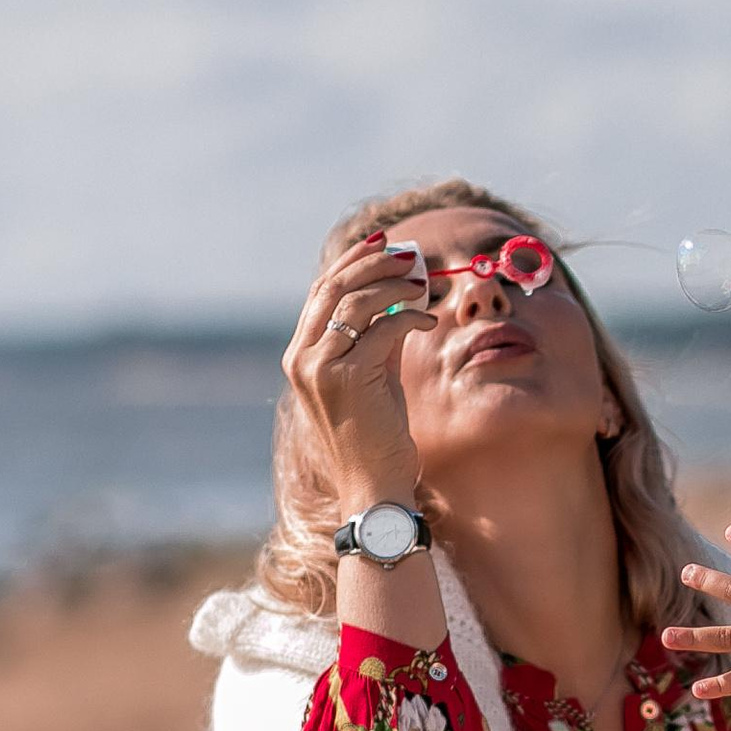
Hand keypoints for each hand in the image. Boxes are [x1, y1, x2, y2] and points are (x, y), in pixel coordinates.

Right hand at [281, 229, 438, 509]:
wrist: (374, 487)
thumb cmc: (377, 437)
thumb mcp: (374, 378)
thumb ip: (378, 339)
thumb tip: (400, 297)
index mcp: (301, 354)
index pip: (322, 292)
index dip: (353, 261)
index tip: (384, 243)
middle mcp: (302, 357)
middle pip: (334, 287)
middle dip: (374, 262)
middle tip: (410, 254)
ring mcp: (319, 367)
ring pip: (356, 302)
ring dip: (394, 285)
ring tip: (422, 283)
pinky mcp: (347, 378)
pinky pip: (382, 329)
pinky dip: (409, 317)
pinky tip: (429, 322)